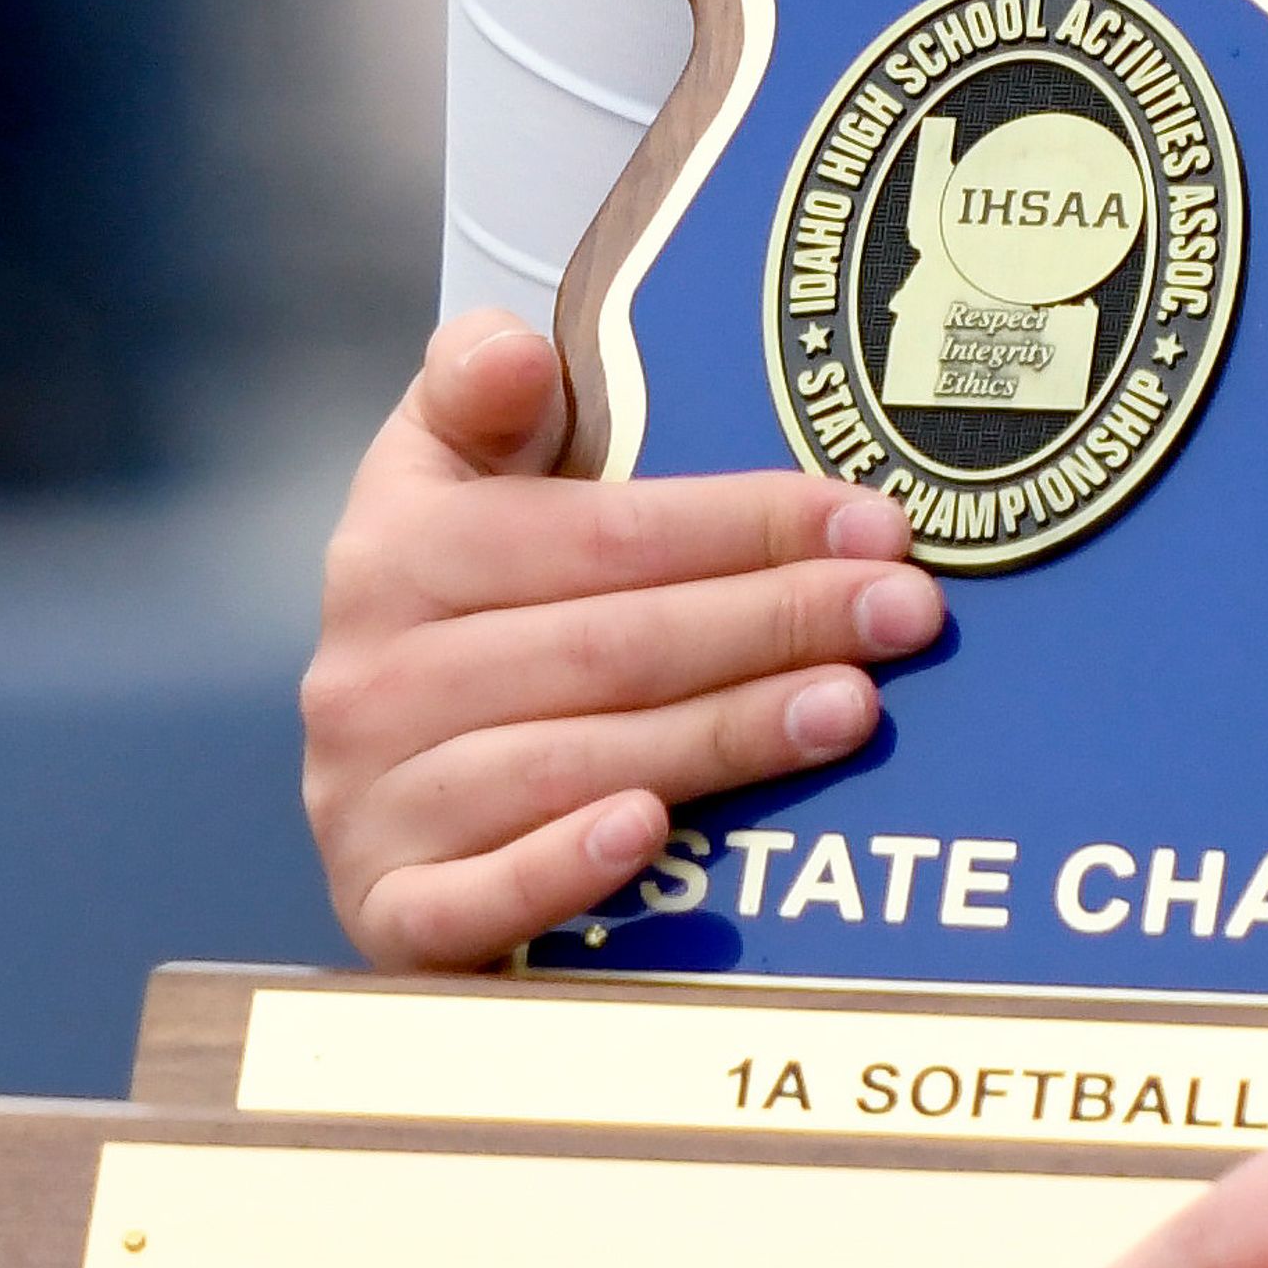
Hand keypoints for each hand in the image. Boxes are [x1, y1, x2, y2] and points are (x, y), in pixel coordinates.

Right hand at [301, 309, 942, 968]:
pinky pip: (468, 899)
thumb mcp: (445, 475)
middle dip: (776, 623)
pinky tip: (647, 832)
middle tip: (905, 615)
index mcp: (395, 553)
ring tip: (852, 708)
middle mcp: (372, 680)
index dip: (746, 525)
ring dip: (725, 736)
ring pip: (574, 762)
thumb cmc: (454, 610)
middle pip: (611, 647)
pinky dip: (558, 867)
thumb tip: (518, 352)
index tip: (876, 524)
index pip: (600, 535)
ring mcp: (373, 805)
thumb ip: (480, 389)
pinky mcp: (384, 914)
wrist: (361, 784)